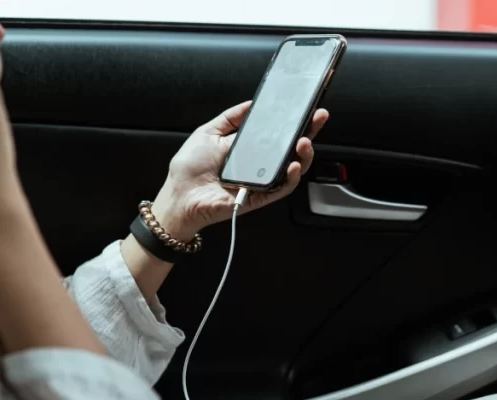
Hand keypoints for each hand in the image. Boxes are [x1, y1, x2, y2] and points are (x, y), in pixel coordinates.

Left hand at [151, 102, 329, 241]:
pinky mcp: (258, 198)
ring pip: (291, 170)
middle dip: (309, 133)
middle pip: (291, 150)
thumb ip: (230, 117)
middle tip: (318, 119)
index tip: (307, 108)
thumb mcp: (208, 132)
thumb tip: (251, 103)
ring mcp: (260, 182)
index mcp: (249, 149)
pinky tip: (293, 166)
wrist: (179, 196)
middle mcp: (258, 166)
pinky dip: (289, 179)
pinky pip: (280, 189)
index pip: (277, 134)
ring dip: (303, 156)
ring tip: (304, 142)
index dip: (294, 122)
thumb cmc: (189, 169)